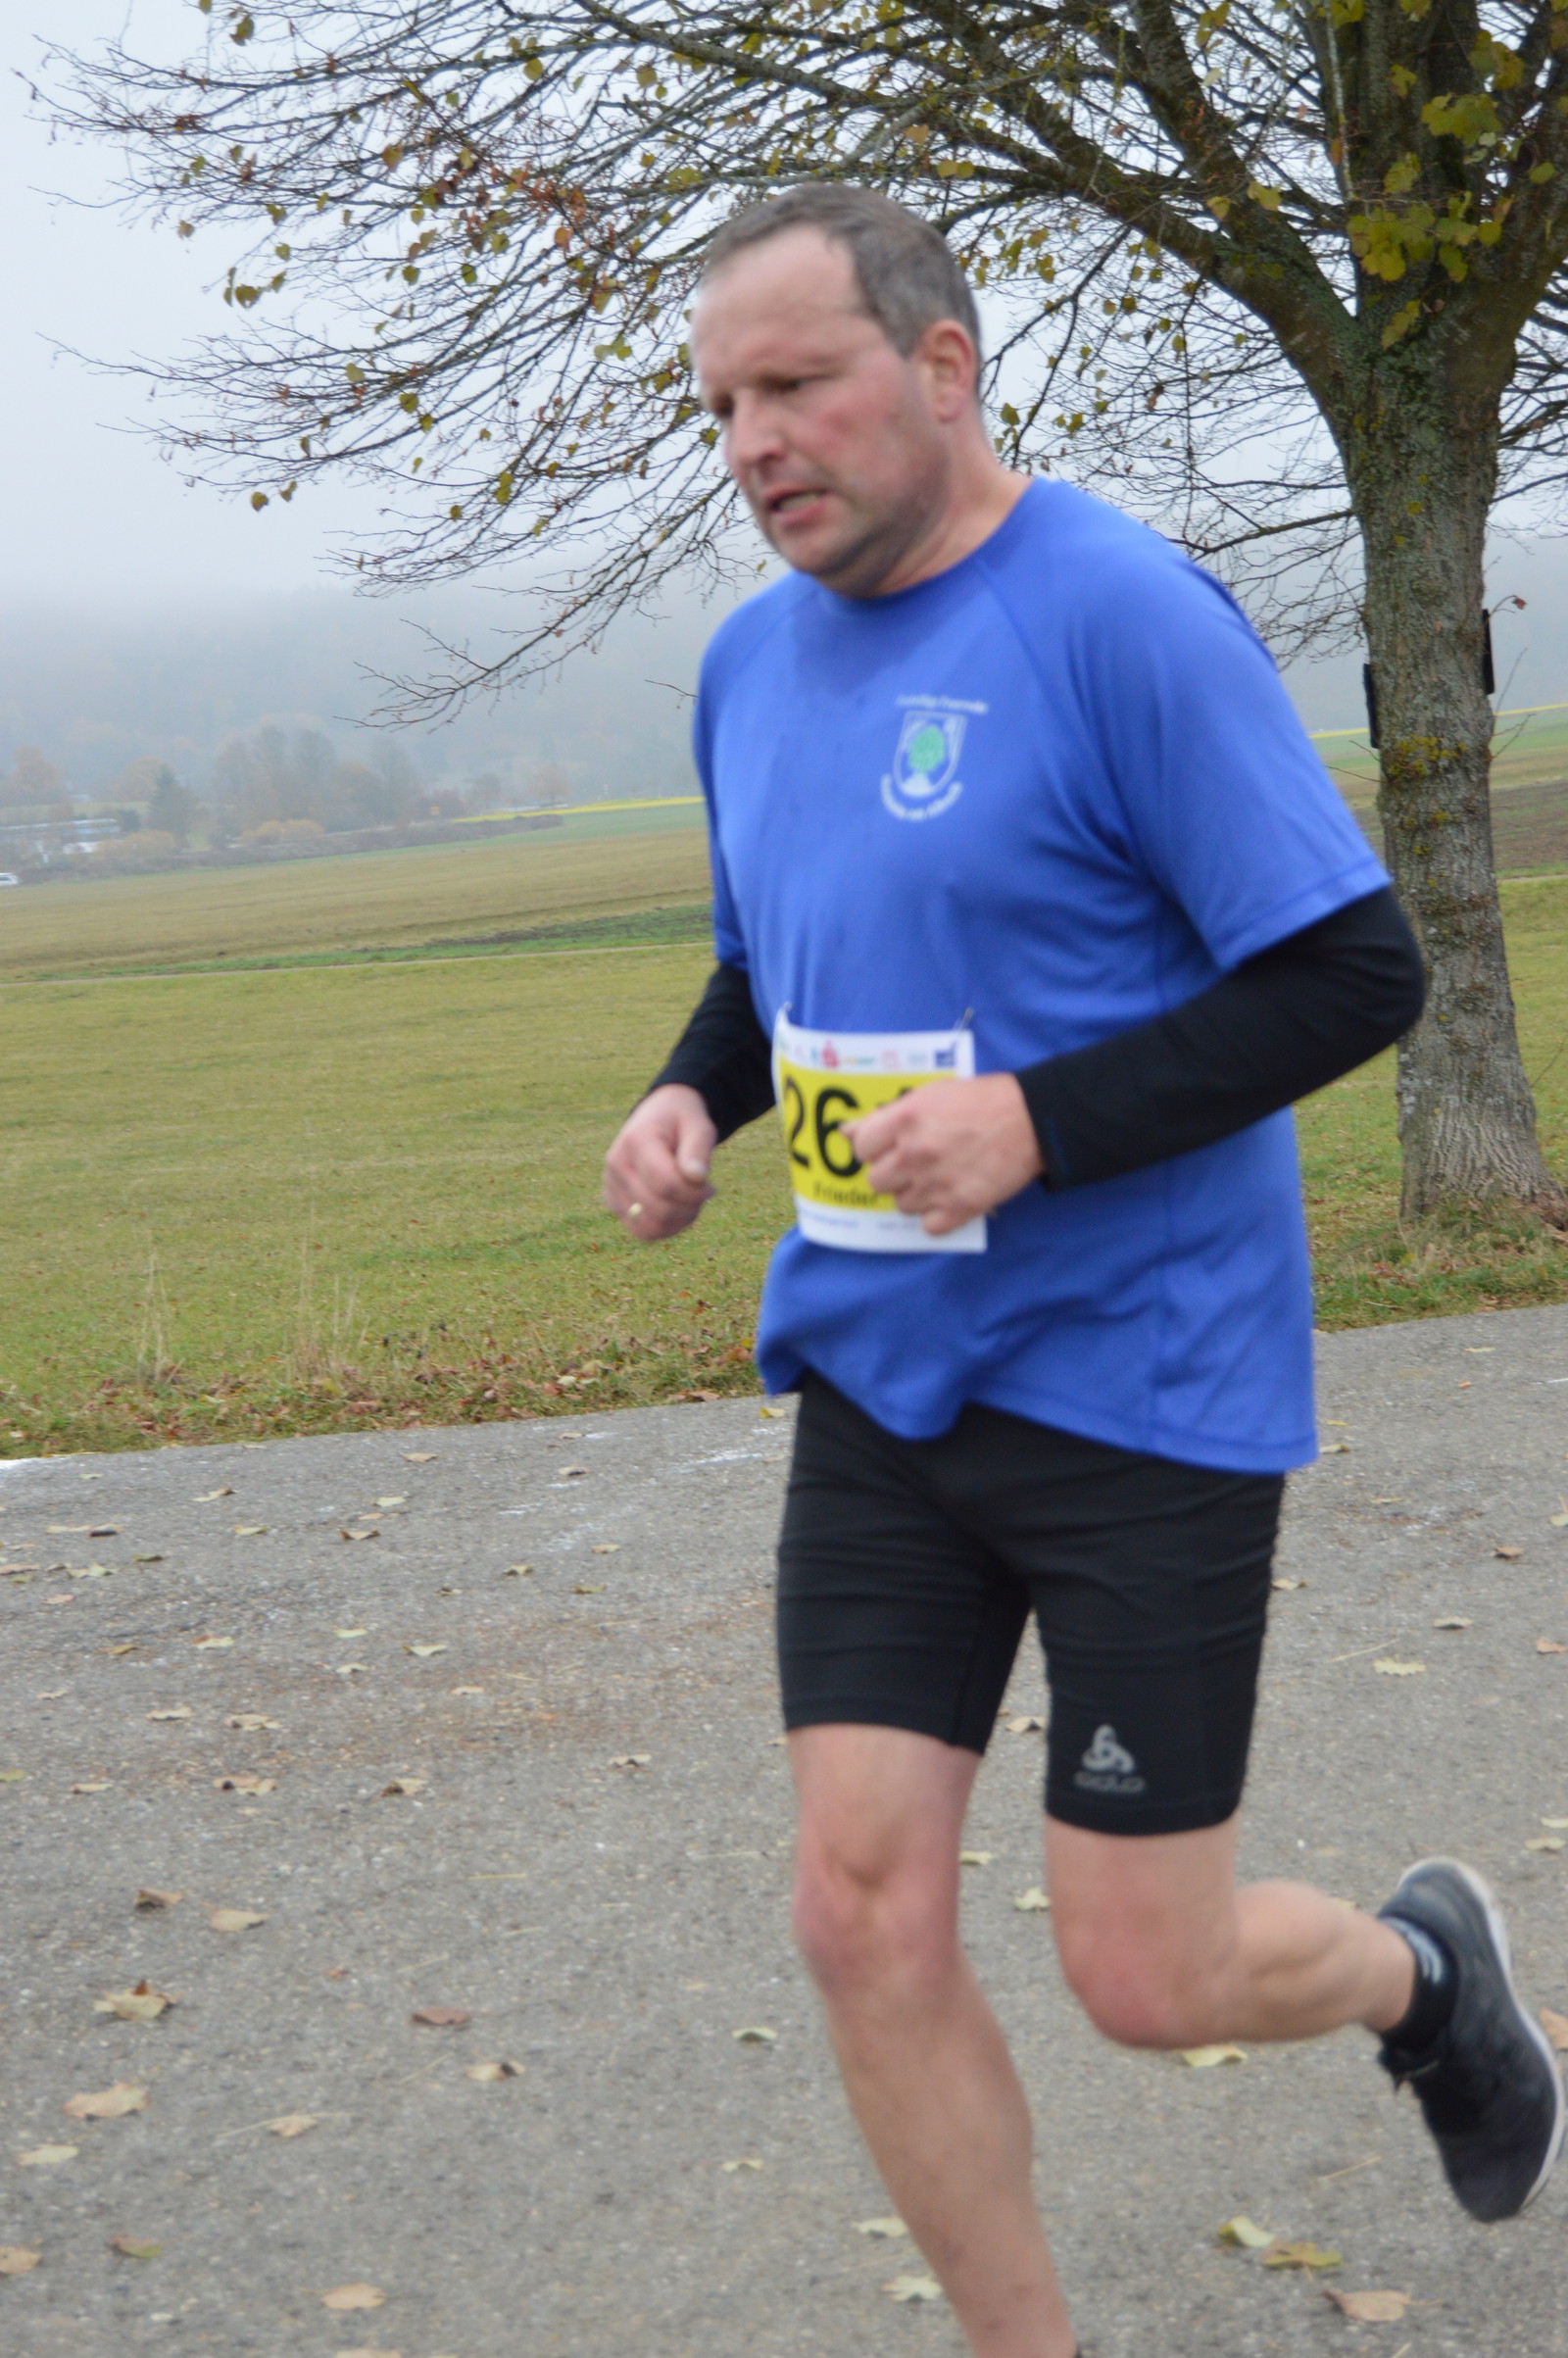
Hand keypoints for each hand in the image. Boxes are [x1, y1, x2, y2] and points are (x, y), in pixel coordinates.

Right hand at [603, 1083, 717, 1239]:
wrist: (657, 1117)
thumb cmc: (682, 1122)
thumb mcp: (698, 1125)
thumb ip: (699, 1149)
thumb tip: (697, 1178)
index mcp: (636, 1141)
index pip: (666, 1185)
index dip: (695, 1193)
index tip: (709, 1186)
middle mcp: (616, 1164)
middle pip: (658, 1209)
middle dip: (690, 1207)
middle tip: (704, 1193)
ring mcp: (611, 1186)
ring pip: (649, 1228)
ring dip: (679, 1221)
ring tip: (690, 1201)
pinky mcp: (613, 1202)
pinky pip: (642, 1231)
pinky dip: (666, 1227)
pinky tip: (678, 1210)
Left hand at [843, 1073, 1042, 1235]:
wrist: (1033, 1119)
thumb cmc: (983, 1100)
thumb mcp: (930, 1094)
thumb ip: (886, 1116)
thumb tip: (846, 1131)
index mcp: (905, 1119)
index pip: (861, 1148)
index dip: (874, 1148)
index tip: (890, 1146)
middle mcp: (915, 1153)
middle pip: (877, 1181)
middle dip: (893, 1173)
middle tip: (917, 1163)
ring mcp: (936, 1183)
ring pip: (902, 1205)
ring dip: (916, 1194)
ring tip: (940, 1176)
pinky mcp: (960, 1207)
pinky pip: (928, 1226)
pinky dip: (938, 1216)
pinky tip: (951, 1196)